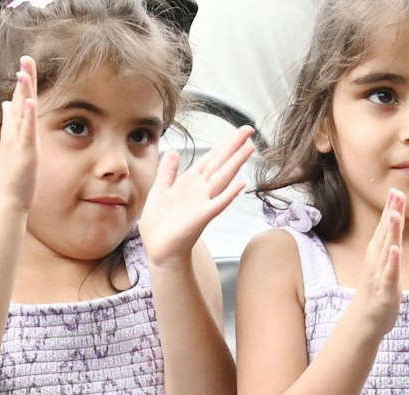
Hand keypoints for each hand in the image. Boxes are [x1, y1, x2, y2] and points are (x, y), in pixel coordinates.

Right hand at [0, 56, 38, 210]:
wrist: (6, 200)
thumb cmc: (12, 178)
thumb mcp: (13, 149)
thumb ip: (11, 128)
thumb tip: (7, 107)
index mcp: (13, 133)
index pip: (18, 104)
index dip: (22, 86)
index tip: (24, 68)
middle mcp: (14, 133)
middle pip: (19, 100)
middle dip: (23, 80)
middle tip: (26, 59)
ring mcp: (18, 141)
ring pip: (21, 111)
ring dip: (23, 91)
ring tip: (25, 71)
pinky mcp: (24, 152)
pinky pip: (26, 131)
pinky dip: (27, 115)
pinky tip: (29, 101)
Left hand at [140, 125, 254, 268]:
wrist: (159, 250)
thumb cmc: (160, 225)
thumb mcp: (160, 191)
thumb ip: (168, 171)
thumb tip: (174, 151)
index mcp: (190, 182)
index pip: (210, 158)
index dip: (224, 144)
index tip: (239, 132)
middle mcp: (200, 190)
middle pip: (220, 164)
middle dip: (234, 147)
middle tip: (250, 131)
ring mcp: (202, 203)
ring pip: (222, 179)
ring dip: (236, 164)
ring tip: (250, 148)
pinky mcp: (200, 218)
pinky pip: (217, 204)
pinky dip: (228, 195)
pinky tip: (241, 184)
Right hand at [346, 189, 403, 338]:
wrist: (365, 321)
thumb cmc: (377, 291)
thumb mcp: (384, 264)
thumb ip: (388, 245)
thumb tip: (394, 227)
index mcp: (379, 254)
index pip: (385, 227)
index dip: (391, 209)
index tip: (397, 190)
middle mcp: (377, 260)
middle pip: (385, 233)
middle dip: (392, 213)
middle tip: (397, 193)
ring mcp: (380, 274)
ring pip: (387, 250)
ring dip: (391, 232)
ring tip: (396, 214)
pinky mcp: (385, 290)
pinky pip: (390, 274)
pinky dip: (393, 262)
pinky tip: (397, 250)